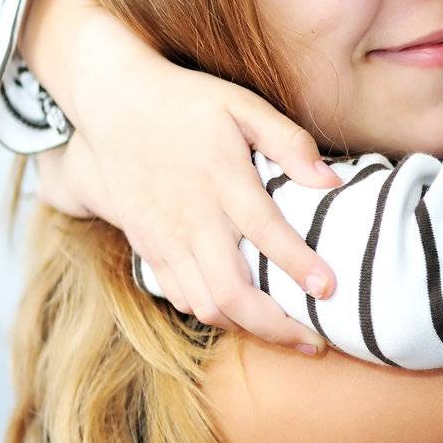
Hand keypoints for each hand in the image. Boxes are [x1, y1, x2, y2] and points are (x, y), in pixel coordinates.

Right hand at [22, 0, 341, 353]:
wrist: (112, 103)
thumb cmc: (187, 101)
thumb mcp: (241, 104)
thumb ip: (288, 141)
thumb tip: (330, 181)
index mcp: (221, 179)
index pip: (265, 232)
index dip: (299, 265)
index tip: (330, 289)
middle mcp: (192, 218)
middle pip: (231, 292)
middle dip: (276, 327)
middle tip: (316, 341)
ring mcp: (165, 237)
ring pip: (204, 304)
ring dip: (248, 329)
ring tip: (287, 336)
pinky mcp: (148, 246)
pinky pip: (179, 295)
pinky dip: (212, 314)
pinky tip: (242, 315)